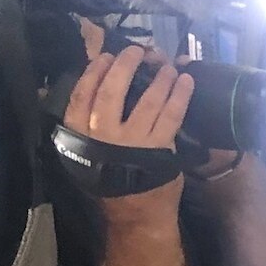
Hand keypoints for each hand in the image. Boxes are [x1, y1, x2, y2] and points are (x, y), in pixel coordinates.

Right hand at [64, 45, 193, 211]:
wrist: (136, 214)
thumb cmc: (111, 181)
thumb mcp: (85, 154)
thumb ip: (83, 125)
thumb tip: (87, 88)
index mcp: (79, 135)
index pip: (81, 95)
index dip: (94, 72)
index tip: (106, 57)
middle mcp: (103, 136)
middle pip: (112, 91)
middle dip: (126, 66)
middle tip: (137, 52)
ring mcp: (132, 141)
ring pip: (147, 100)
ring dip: (159, 78)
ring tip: (167, 66)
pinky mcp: (159, 147)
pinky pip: (172, 115)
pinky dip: (180, 95)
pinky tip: (185, 82)